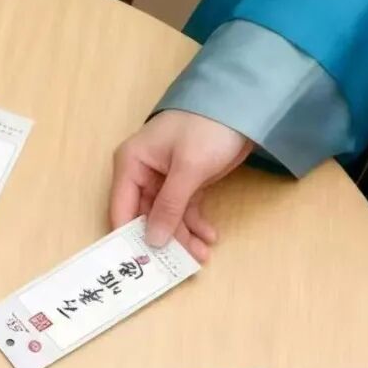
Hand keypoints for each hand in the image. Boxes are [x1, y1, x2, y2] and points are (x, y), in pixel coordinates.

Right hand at [110, 110, 251, 261]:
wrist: (247, 103)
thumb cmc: (209, 127)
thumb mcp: (188, 169)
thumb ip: (169, 207)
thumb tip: (153, 241)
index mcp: (132, 165)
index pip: (121, 209)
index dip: (129, 237)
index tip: (141, 263)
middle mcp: (142, 174)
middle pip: (145, 217)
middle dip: (164, 240)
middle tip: (179, 264)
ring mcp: (164, 179)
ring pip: (167, 217)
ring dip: (183, 237)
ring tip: (202, 255)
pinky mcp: (185, 181)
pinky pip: (184, 210)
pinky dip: (195, 224)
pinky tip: (209, 236)